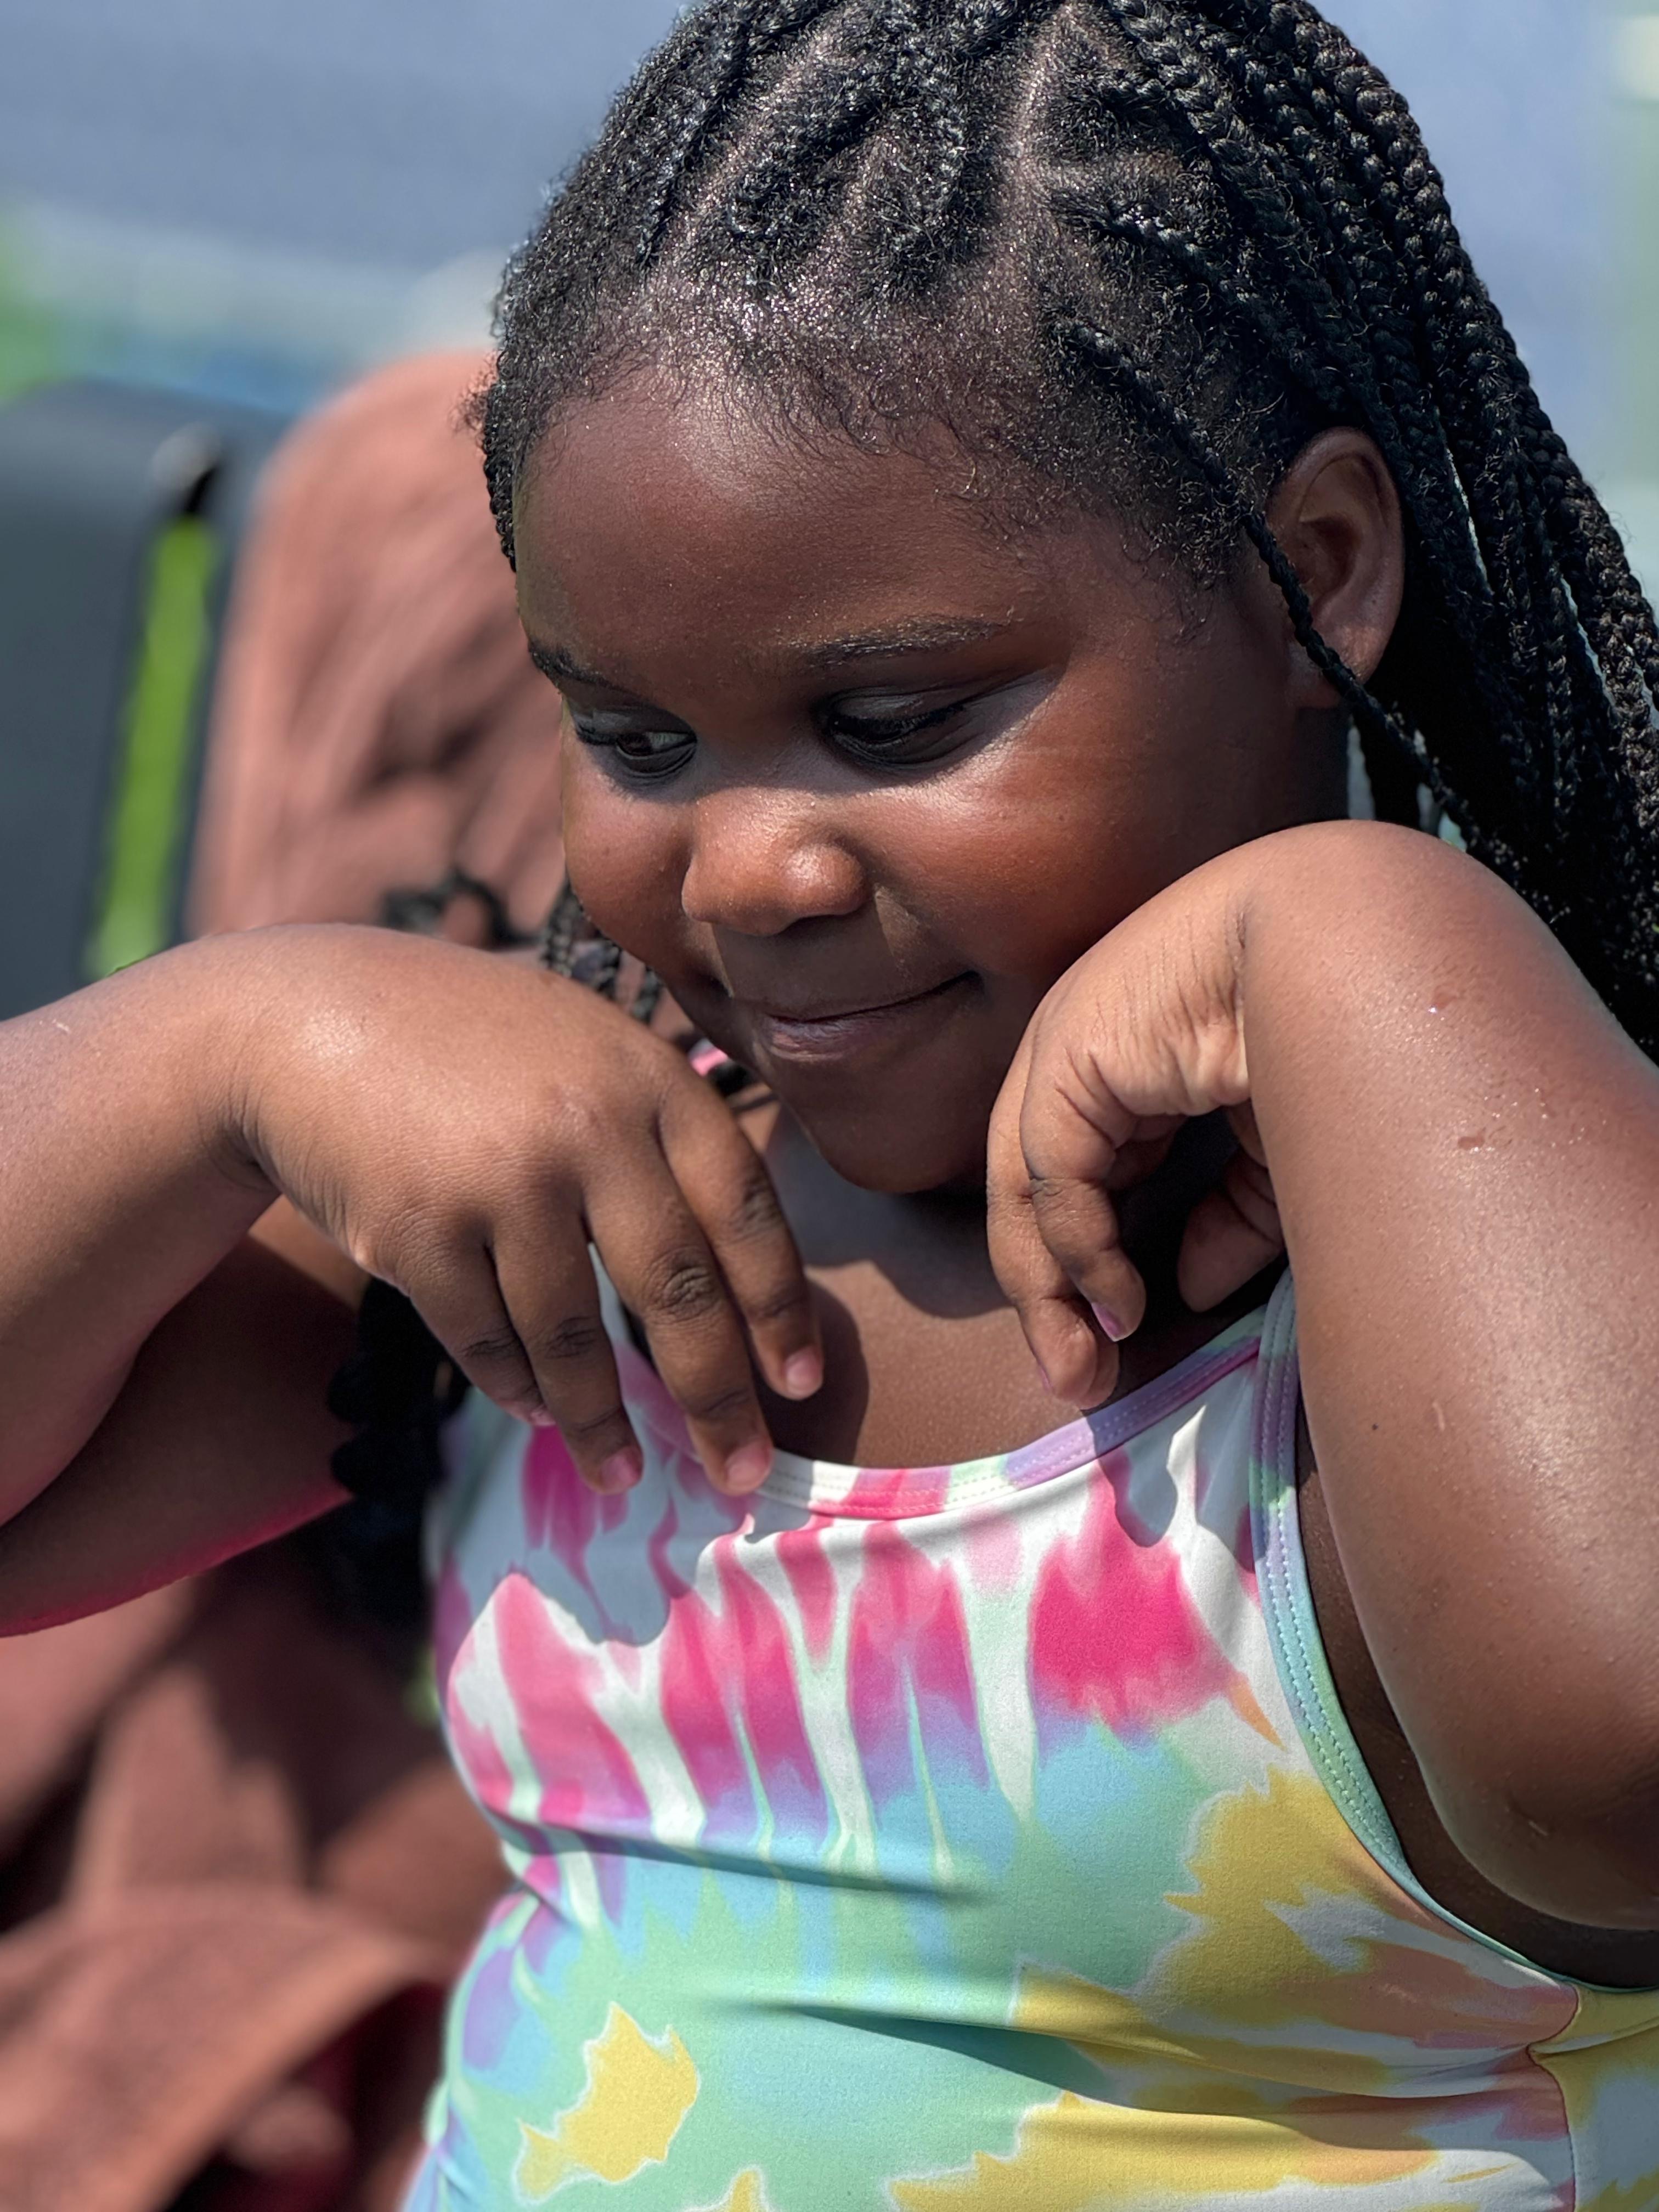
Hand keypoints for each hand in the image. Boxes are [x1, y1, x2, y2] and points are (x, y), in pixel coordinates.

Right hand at [228, 928, 820, 1494]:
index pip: (745, 1208)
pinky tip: (539, 1411)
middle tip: (740, 1471)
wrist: (310, 1020)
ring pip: (574, 1337)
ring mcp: (501, 1178)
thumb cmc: (474, 1047)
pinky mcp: (418, 1229)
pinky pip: (488, 1340)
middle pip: (677, 1289)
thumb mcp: (588, 1049)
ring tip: (622, 1476)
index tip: (801, 1382)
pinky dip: (519, 1387)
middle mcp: (587, 1125)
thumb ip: (662, 1134)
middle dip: (716, 1395)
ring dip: (602, 1421)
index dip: (780, 1305)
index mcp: (650, 1078)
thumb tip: (742, 1279)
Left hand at [987, 852, 1285, 1408]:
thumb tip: (1191, 1290)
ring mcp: (1066, 1044)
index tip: (1115, 1339)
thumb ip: (1232, 1218)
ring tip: (1080, 1371)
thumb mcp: (1281, 1145)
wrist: (1347, 943)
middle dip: (1053, 1291)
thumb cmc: (1335, 1027)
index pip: (1085, 1168)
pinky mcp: (1063, 1057)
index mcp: (1132, 1056)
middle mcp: (1085, 1047)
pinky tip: (1118, 1309)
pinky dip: (1078, 1252)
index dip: (1094, 1257)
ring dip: (1050, 1290)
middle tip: (1076, 1380)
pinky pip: (1050, 1177)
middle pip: (1038, 1185)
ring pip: (1027, 1189)